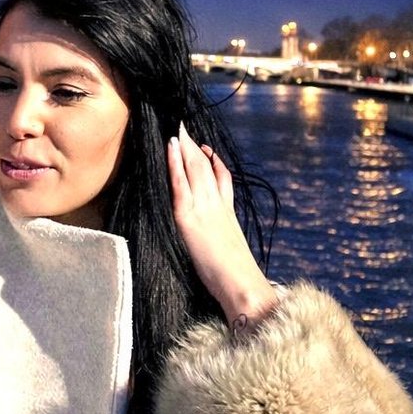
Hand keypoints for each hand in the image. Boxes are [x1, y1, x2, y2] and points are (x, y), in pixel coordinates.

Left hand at [167, 122, 276, 327]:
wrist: (241, 285)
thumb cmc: (237, 278)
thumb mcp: (234, 251)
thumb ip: (226, 239)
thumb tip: (222, 241)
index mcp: (229, 214)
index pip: (222, 180)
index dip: (214, 162)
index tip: (208, 149)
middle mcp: (218, 206)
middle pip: (207, 168)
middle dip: (196, 147)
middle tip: (186, 128)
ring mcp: (204, 208)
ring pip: (194, 169)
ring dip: (185, 148)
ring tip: (177, 130)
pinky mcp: (189, 217)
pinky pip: (180, 182)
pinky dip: (175, 162)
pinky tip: (171, 147)